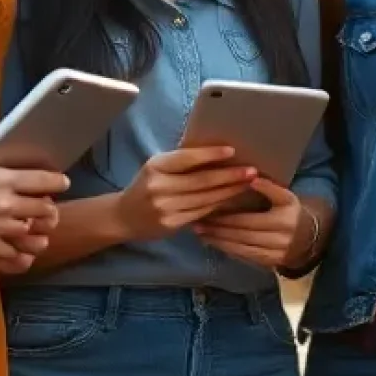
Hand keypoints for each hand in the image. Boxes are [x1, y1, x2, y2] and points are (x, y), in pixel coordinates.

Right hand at [0, 153, 69, 271]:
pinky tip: (22, 256)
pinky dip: (20, 257)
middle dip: (49, 211)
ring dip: (38, 235)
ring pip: (32, 235)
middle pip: (44, 209)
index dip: (57, 182)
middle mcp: (5, 203)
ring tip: (38, 235)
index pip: (44, 180)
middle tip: (48, 212)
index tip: (62, 184)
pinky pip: (11, 257)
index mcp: (2, 178)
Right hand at [118, 148, 258, 240]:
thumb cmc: (147, 185)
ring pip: (205, 198)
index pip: (187, 159)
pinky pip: (202, 213)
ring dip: (230, 191)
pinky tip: (233, 198)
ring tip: (248, 183)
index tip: (232, 151)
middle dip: (230, 176)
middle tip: (252, 171)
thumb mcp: (157, 167)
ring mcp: (165, 208)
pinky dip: (220, 205)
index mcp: (156, 166)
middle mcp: (159, 187)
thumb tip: (218, 153)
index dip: (210, 155)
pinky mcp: (172, 225)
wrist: (124, 217)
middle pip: (201, 181)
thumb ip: (181, 162)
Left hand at [193, 179, 309, 268]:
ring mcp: (274, 252)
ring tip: (200, 232)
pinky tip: (213, 242)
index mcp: (284, 217)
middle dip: (219, 227)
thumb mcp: (286, 197)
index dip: (229, 215)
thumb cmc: (291, 212)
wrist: (308, 238)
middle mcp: (280, 237)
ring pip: (241, 245)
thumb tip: (250, 178)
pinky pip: (244, 255)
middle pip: (243, 232)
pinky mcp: (268, 262)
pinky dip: (227, 249)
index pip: (250, 218)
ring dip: (218, 239)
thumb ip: (270, 188)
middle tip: (199, 221)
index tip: (210, 209)